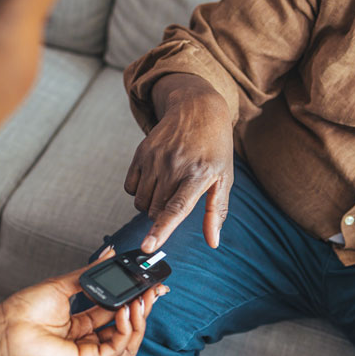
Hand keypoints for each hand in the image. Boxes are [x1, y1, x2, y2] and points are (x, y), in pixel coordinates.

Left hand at [0, 246, 165, 355]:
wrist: (6, 326)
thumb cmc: (26, 308)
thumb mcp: (64, 283)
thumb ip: (91, 272)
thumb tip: (110, 253)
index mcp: (84, 321)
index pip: (119, 312)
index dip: (136, 300)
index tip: (150, 285)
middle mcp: (89, 337)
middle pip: (128, 327)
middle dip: (144, 308)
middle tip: (153, 291)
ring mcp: (88, 351)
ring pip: (128, 341)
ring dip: (139, 321)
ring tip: (139, 301)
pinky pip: (117, 349)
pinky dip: (126, 330)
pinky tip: (124, 312)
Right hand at [125, 73, 234, 252]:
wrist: (197, 109)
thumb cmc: (214, 148)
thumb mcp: (224, 178)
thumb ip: (217, 212)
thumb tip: (213, 242)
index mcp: (198, 175)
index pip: (176, 208)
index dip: (161, 230)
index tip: (148, 246)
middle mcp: (174, 166)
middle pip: (155, 211)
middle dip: (162, 216)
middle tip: (177, 198)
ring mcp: (155, 158)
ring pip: (141, 202)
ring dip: (150, 205)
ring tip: (167, 187)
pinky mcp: (141, 152)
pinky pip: (130, 187)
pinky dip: (139, 191)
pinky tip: (154, 179)